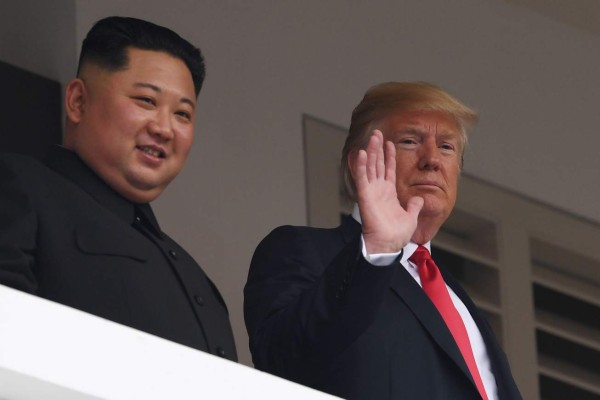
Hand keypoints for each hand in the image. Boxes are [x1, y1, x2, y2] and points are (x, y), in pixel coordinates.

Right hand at [351, 130, 422, 253]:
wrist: (388, 244)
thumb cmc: (397, 234)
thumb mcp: (411, 217)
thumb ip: (414, 206)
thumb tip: (418, 199)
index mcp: (389, 193)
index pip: (388, 169)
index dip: (389, 156)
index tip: (389, 143)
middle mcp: (379, 189)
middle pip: (377, 164)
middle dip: (377, 148)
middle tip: (377, 133)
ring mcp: (371, 191)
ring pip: (370, 167)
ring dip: (370, 151)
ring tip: (372, 137)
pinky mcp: (365, 196)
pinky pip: (362, 178)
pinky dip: (361, 165)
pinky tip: (362, 153)